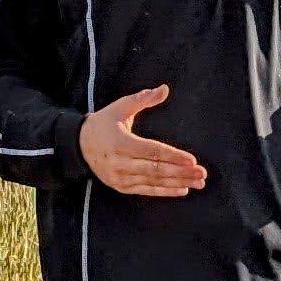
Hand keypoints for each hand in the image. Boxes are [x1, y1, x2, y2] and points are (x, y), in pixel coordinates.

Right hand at [77, 85, 207, 198]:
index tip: (192, 160)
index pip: (152, 151)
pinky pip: (146, 191)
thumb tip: (164, 89)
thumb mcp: (120, 107)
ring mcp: (120, 177)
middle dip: (180, 172)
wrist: (79, 146)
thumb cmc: (103, 123)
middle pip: (155, 170)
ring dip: (177, 183)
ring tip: (198, 182)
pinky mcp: (122, 187)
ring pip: (153, 182)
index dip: (173, 156)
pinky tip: (183, 190)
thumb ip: (143, 98)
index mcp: (120, 142)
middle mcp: (120, 163)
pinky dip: (165, 191)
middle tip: (201, 173)